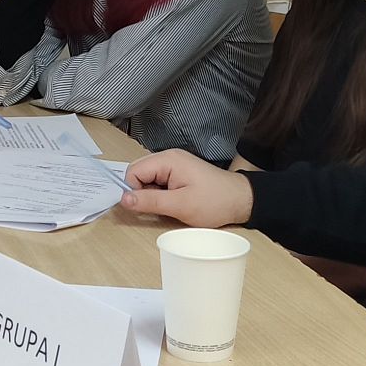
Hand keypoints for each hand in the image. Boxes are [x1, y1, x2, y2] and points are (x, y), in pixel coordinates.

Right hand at [122, 149, 253, 228]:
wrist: (241, 200)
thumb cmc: (214, 202)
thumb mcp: (180, 205)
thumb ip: (150, 202)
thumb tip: (123, 200)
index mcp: (167, 160)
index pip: (133, 171)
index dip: (133, 191)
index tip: (145, 208)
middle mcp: (168, 157)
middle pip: (138, 173)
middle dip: (142, 193)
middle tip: (160, 207)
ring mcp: (174, 164)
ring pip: (147, 179)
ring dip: (152, 195)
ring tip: (170, 205)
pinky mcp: (179, 173)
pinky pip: (159, 182)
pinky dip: (161, 194)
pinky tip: (174, 203)